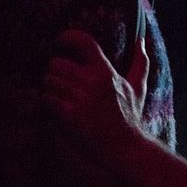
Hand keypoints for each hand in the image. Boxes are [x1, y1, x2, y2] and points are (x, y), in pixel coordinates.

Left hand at [44, 30, 148, 145]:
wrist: (125, 149)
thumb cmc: (130, 118)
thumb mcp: (138, 87)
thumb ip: (140, 62)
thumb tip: (141, 40)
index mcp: (106, 72)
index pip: (83, 41)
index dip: (66, 37)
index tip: (59, 42)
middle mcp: (92, 82)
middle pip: (56, 63)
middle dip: (54, 72)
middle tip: (59, 81)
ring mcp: (80, 99)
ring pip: (48, 81)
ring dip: (49, 88)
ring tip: (57, 96)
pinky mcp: (68, 115)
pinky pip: (45, 99)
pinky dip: (46, 103)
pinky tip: (54, 109)